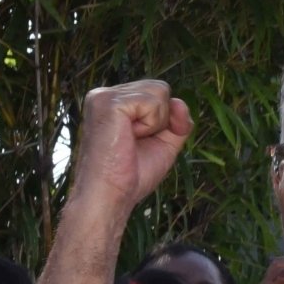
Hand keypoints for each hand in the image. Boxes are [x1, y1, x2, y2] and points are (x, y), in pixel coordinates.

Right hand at [67, 82, 190, 214]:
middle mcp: (105, 94)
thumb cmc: (133, 174)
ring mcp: (104, 96)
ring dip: (155, 122)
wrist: (112, 195)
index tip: (143, 141)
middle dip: (161, 120)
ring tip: (131, 140)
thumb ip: (178, 119)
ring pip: (160, 91)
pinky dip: (150, 124)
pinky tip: (129, 137)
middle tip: (135, 142)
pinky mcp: (108, 102)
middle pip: (161, 88)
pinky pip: (153, 102)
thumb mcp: (165, 142)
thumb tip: (179, 101)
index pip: (157, 92)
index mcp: (114, 102)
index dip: (165, 119)